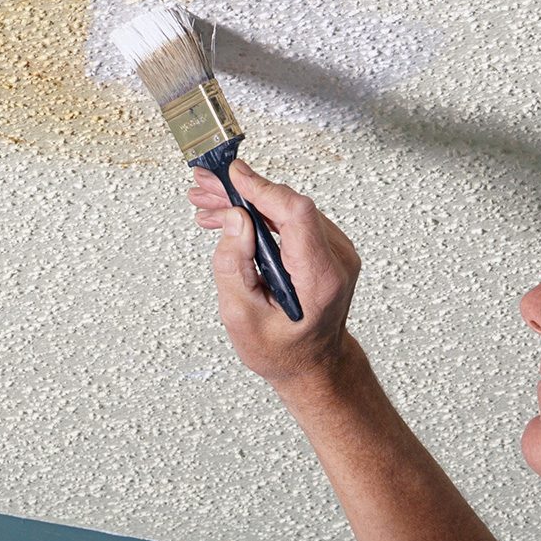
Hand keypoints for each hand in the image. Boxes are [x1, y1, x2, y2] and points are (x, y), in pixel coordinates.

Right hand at [187, 159, 361, 388]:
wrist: (313, 366)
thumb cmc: (282, 351)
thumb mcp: (242, 317)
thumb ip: (234, 265)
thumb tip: (235, 218)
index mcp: (320, 279)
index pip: (297, 215)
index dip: (262, 189)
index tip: (230, 175)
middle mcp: (337, 260)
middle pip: (289, 206)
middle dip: (243, 193)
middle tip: (203, 187)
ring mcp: (336, 252)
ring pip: (288, 209)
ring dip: (247, 202)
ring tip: (207, 203)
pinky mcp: (327, 249)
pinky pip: (293, 220)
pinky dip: (261, 215)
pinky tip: (230, 217)